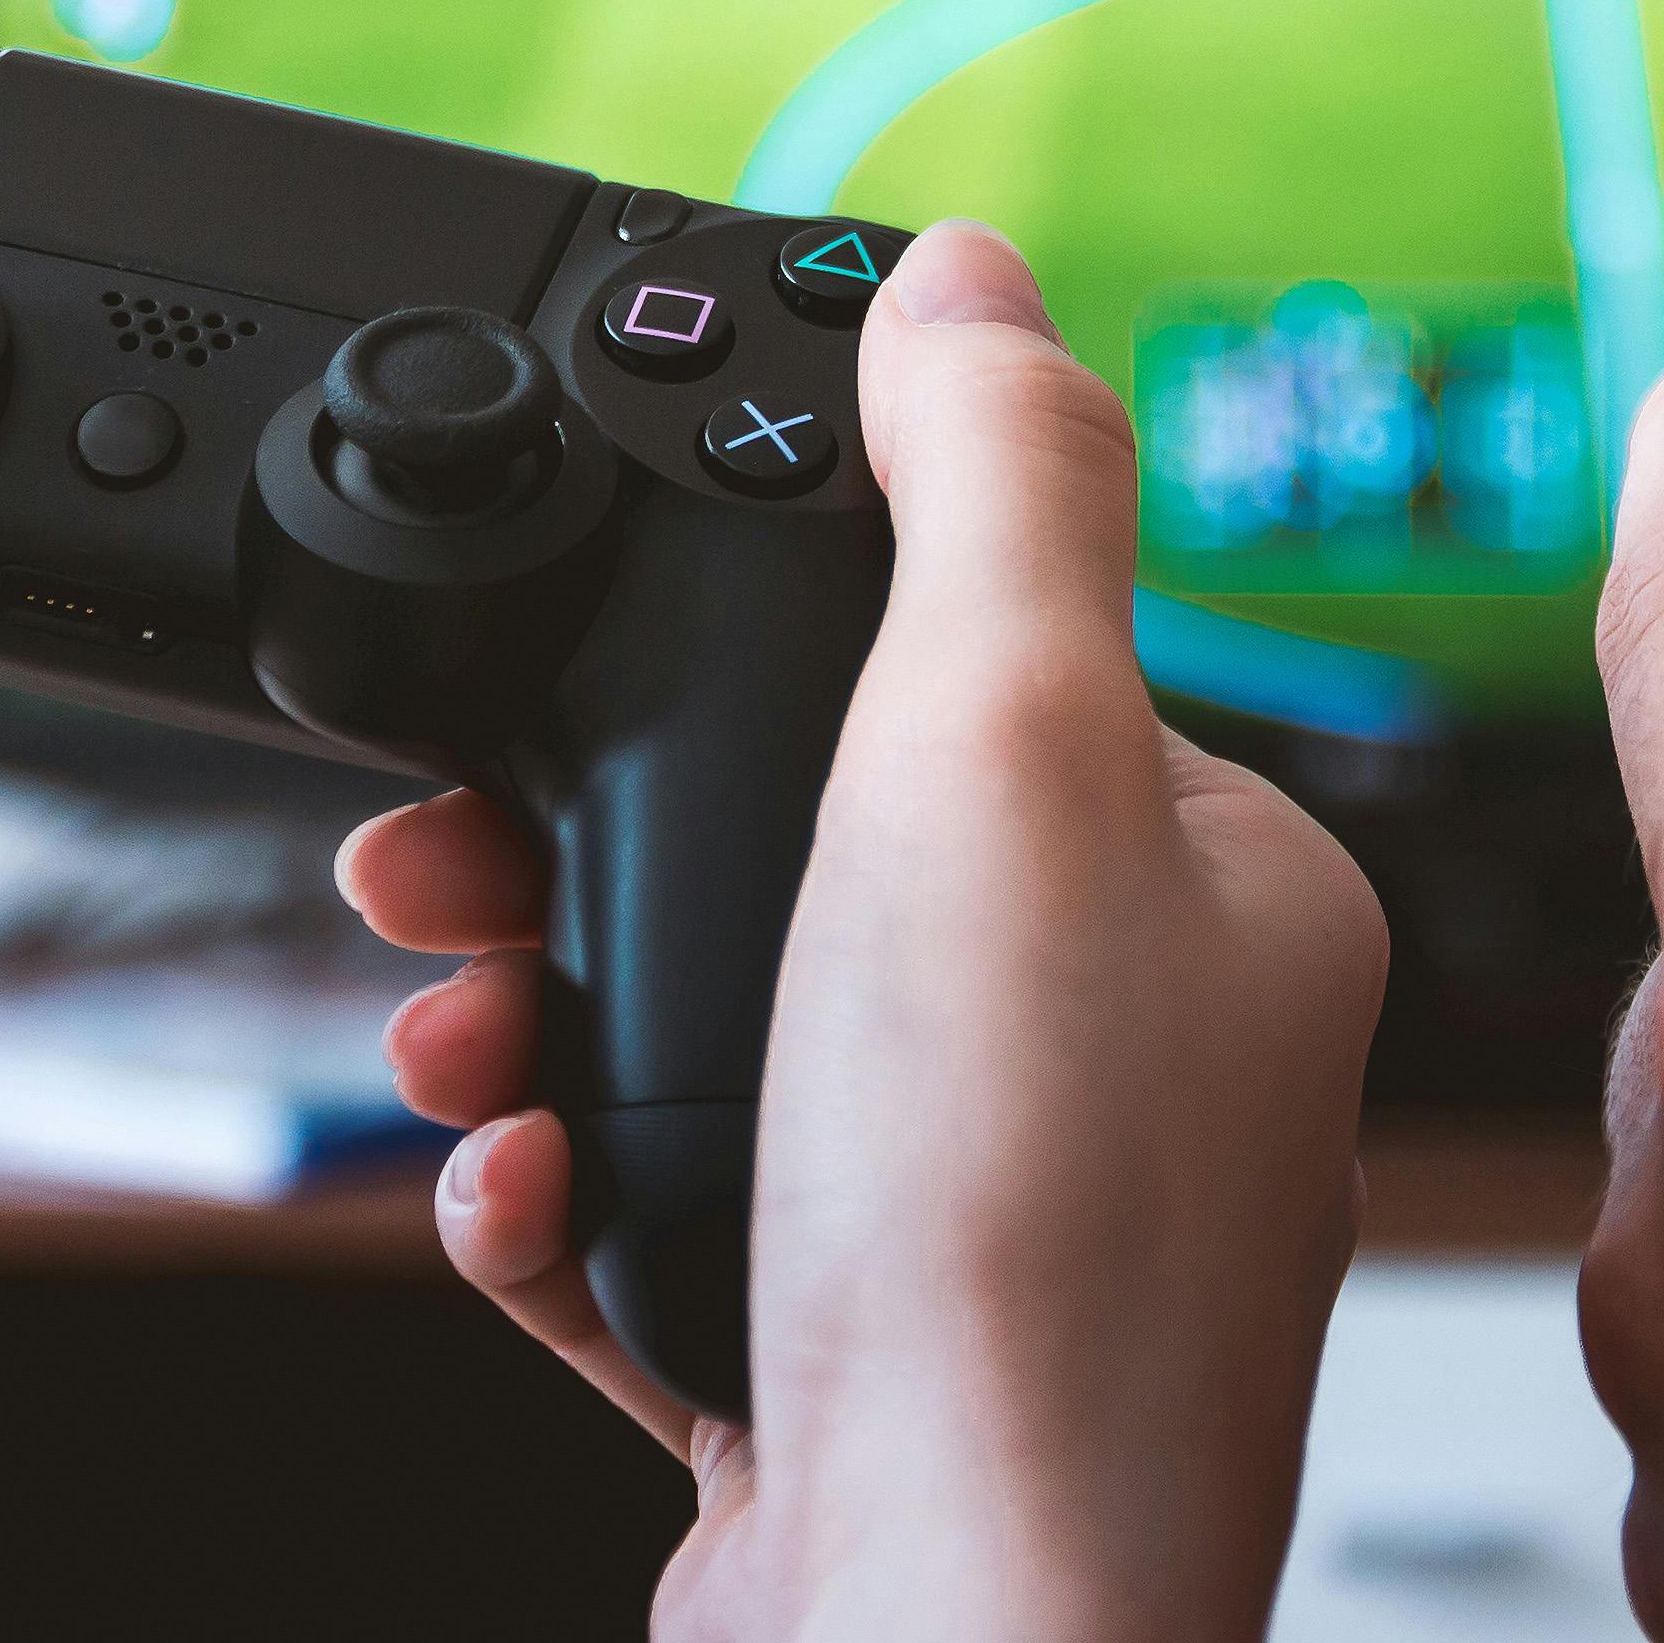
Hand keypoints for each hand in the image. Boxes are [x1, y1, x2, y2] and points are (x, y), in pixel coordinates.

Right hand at [337, 221, 1387, 1642]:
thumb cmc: (1008, 1240)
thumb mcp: (996, 750)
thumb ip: (993, 490)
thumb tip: (980, 277)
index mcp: (1219, 889)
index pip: (988, 667)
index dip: (767, 635)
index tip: (590, 637)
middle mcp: (1137, 1060)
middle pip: (816, 855)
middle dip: (597, 840)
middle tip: (444, 854)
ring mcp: (1003, 1238)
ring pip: (725, 1039)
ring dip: (551, 1013)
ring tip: (459, 1032)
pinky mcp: (870, 1385)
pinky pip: (680, 1230)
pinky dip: (568, 1200)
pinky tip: (522, 1198)